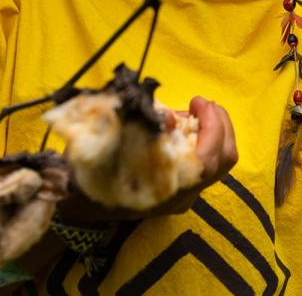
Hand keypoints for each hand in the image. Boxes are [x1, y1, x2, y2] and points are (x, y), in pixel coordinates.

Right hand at [58, 95, 237, 222]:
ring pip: (218, 163)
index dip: (211, 124)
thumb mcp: (114, 141)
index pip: (209, 157)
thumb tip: (172, 118)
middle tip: (201, 104)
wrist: (76, 200)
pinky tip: (179, 128)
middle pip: (225, 159)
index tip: (197, 101)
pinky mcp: (179, 192)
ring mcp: (183, 197)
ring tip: (189, 113)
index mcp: (168, 187)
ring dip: (211, 131)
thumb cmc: (92, 167)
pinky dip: (201, 142)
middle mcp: (182, 196)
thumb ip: (144, 127)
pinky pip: (204, 165)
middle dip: (220, 124)